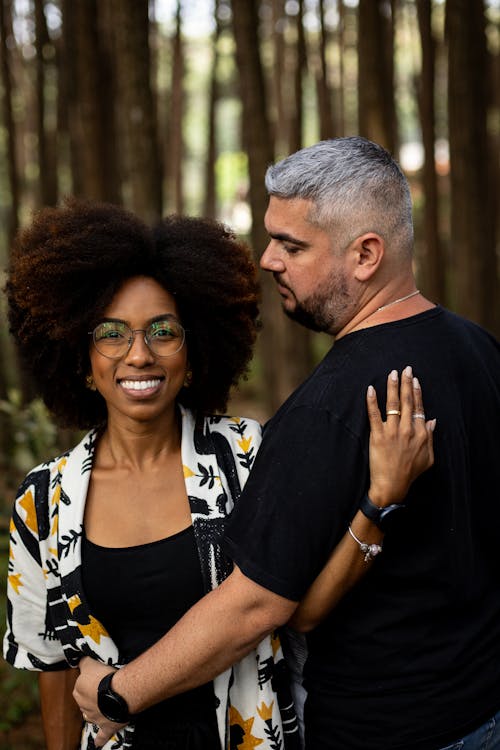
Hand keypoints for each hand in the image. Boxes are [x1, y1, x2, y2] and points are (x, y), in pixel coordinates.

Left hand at [73, 657, 125, 747]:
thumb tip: (80, 659)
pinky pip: (101, 736)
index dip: (89, 681)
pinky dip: (100, 740)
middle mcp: (84, 706)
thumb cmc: (104, 677)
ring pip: (91, 716)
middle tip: (102, 689)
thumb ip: (84, 662)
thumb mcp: (90, 662)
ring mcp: (94, 718)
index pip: (80, 685)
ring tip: (101, 708)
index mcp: (78, 691)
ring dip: (95, 714)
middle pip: (85, 701)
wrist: (118, 693)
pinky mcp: (106, 727)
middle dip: (91, 697)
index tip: (97, 677)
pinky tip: (98, 744)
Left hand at [366, 366, 434, 505]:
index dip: (417, 392)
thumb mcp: (428, 458)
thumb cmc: (410, 473)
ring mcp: (392, 432)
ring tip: (391, 373)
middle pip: (407, 402)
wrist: (392, 486)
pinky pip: (374, 414)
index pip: (418, 408)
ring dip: (392, 387)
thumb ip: (430, 438)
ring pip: (393, 404)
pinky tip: (371, 389)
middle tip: (405, 369)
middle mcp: (407, 430)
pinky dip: (372, 401)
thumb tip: (432, 421)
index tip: (415, 380)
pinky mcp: (377, 436)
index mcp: (420, 434)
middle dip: (406, 383)